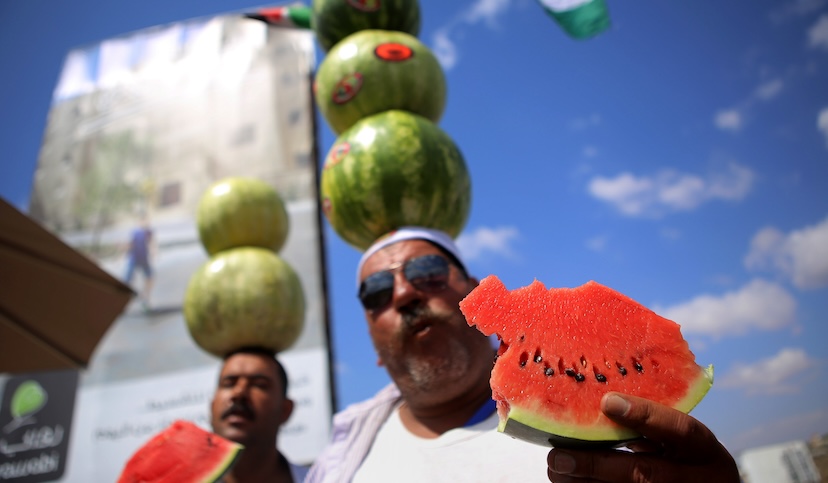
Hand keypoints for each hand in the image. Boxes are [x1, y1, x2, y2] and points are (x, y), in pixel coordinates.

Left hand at [547, 392, 738, 482]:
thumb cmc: (687, 459)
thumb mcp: (683, 440)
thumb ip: (653, 424)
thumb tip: (602, 402)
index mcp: (703, 450)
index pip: (681, 430)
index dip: (646, 416)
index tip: (608, 401)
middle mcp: (695, 478)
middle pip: (644, 474)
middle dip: (597, 465)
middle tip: (559, 456)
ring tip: (556, 470)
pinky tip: (569, 482)